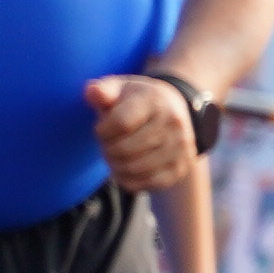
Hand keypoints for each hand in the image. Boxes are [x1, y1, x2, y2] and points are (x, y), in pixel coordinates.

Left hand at [84, 74, 196, 191]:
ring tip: (114, 155)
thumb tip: (93, 92)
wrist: (174, 110)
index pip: (120, 124)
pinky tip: (124, 168)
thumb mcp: (119, 88)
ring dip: (115, 165)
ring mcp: (180, 148)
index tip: (100, 128)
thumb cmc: (137, 100)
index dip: (101, 131)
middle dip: (106, 149)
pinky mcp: (180, 168)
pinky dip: (128, 180)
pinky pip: (146, 184)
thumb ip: (102, 91)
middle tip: (106, 144)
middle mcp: (174, 124)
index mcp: (156, 101)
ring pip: (133, 169)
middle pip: (124, 149)